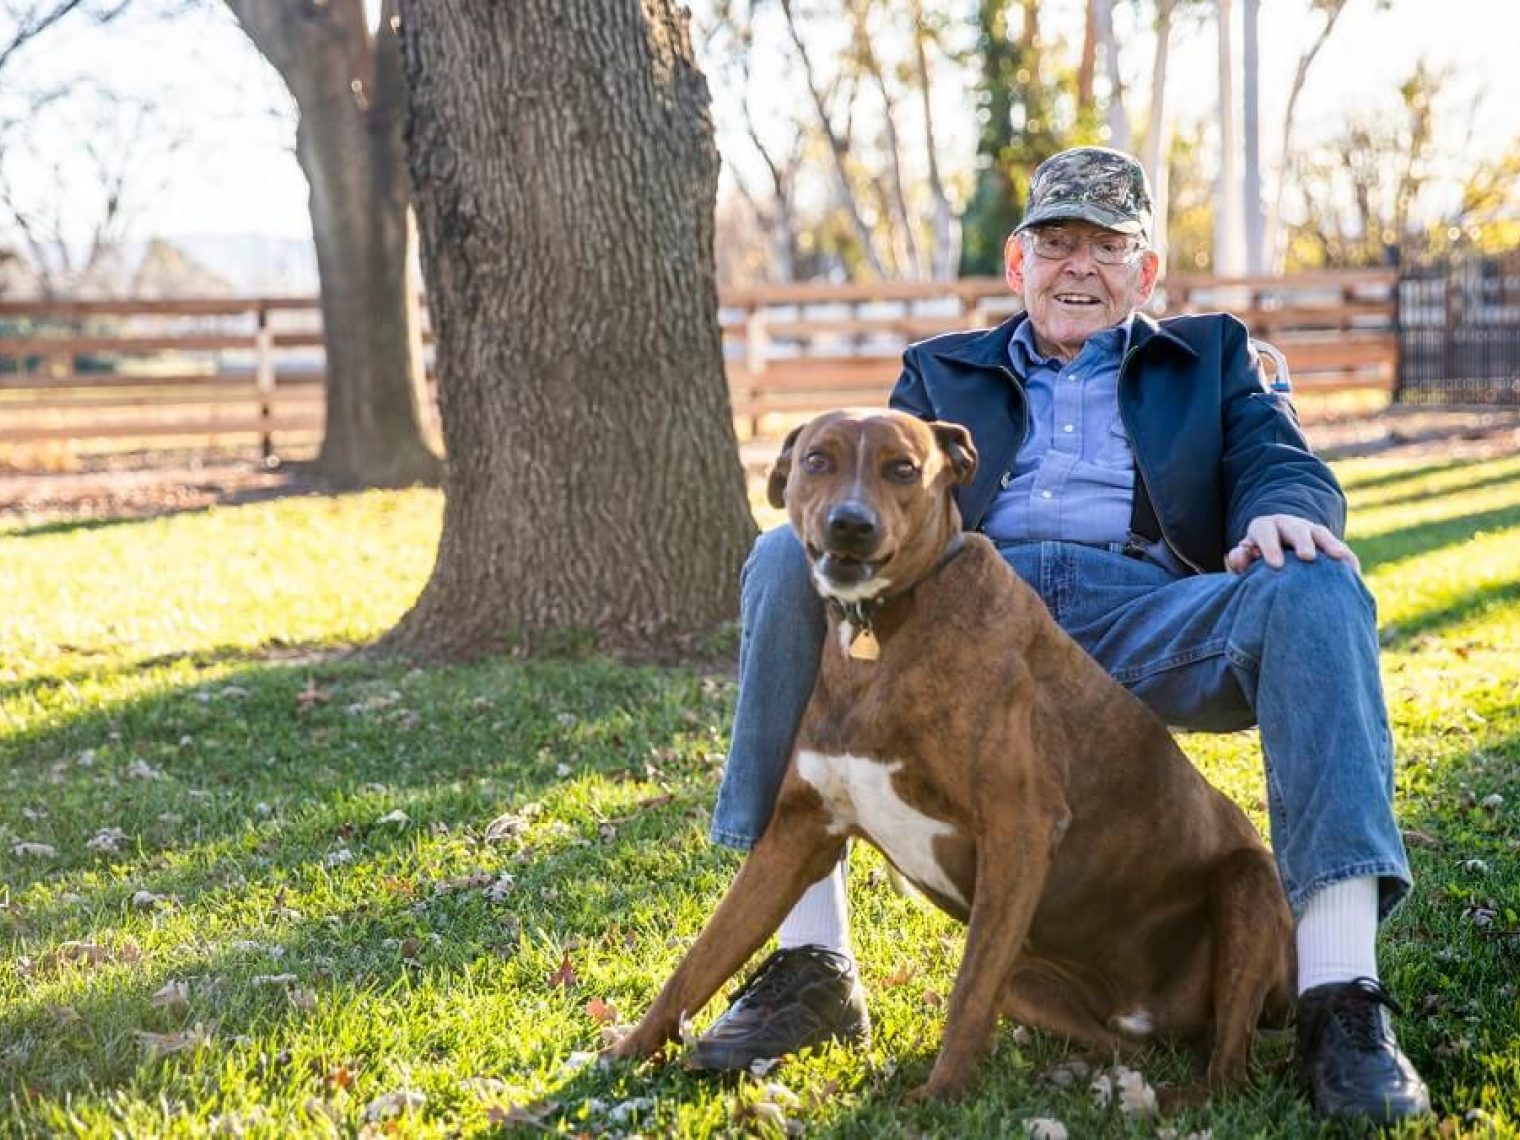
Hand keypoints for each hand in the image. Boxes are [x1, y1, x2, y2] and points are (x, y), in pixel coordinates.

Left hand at [1224, 514, 1360, 574]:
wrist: (1275, 552)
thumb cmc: (1255, 561)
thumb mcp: (1244, 560)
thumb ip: (1240, 559)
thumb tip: (1241, 554)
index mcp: (1264, 528)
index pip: (1265, 532)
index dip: (1270, 547)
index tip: (1275, 565)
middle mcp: (1288, 525)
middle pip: (1295, 529)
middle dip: (1302, 542)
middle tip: (1307, 557)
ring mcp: (1310, 532)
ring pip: (1320, 534)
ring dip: (1330, 544)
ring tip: (1338, 556)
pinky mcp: (1327, 542)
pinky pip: (1339, 548)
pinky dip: (1347, 558)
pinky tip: (1353, 570)